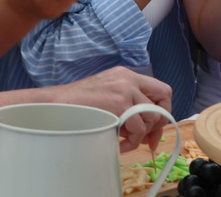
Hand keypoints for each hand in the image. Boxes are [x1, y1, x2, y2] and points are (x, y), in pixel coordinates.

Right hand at [56, 67, 172, 151]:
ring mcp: (125, 89)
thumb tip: (146, 126)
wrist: (57, 105)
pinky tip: (118, 144)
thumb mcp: (107, 96)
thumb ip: (127, 104)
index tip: (154, 128)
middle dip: (158, 122)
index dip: (162, 110)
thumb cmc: (77, 105)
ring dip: (140, 135)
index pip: (159, 89)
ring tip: (123, 141)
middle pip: (163, 97)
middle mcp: (128, 78)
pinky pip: (139, 129)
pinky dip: (131, 142)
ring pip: (152, 117)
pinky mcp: (121, 103)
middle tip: (147, 139)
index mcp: (125, 75)